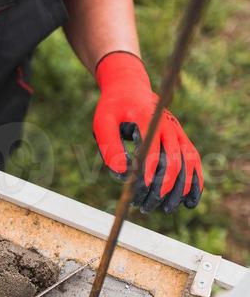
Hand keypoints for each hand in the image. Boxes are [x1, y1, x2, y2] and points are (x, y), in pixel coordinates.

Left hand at [93, 51, 203, 213]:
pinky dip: (194, 182)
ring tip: (165, 209)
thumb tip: (122, 175)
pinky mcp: (182, 138)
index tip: (138, 192)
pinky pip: (194, 162)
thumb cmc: (113, 108)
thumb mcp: (103, 123)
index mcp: (148, 119)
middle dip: (161, 188)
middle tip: (145, 206)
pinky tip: (189, 202)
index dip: (147, 174)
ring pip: (188, 164)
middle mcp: (169, 125)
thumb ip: (110, 148)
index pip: (152, 151)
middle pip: (173, 161)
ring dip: (179, 190)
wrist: (129, 88)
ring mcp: (178, 132)